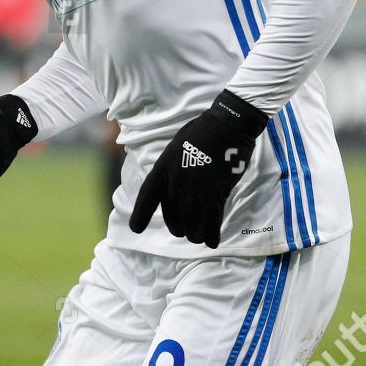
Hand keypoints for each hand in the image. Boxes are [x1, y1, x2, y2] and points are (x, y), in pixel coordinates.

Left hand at [129, 90, 266, 247]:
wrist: (229, 124)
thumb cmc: (204, 131)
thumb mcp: (177, 145)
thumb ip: (172, 166)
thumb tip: (173, 187)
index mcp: (164, 165)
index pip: (148, 194)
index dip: (140, 214)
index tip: (136, 229)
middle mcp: (176, 178)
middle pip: (171, 213)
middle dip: (176, 227)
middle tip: (181, 231)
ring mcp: (195, 186)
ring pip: (190, 221)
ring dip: (193, 233)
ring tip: (197, 236)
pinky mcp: (215, 191)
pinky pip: (211, 220)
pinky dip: (211, 234)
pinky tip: (212, 241)